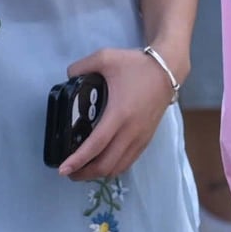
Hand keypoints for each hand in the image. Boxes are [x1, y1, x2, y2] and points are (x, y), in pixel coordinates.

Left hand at [58, 47, 180, 181]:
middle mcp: (131, 131)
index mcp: (119, 114)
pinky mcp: (146, 139)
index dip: (78, 160)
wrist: (167, 70)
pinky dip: (113, 168)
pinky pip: (128, 162)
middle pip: (106, 164)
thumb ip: (82, 66)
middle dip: (84, 173)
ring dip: (98, 174)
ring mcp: (140, 138)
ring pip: (118, 167)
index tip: (62, 168)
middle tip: (68, 172)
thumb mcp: (106, 57)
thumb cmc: (136, 65)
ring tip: (82, 171)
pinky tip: (102, 163)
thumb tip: (68, 76)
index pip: (96, 144)